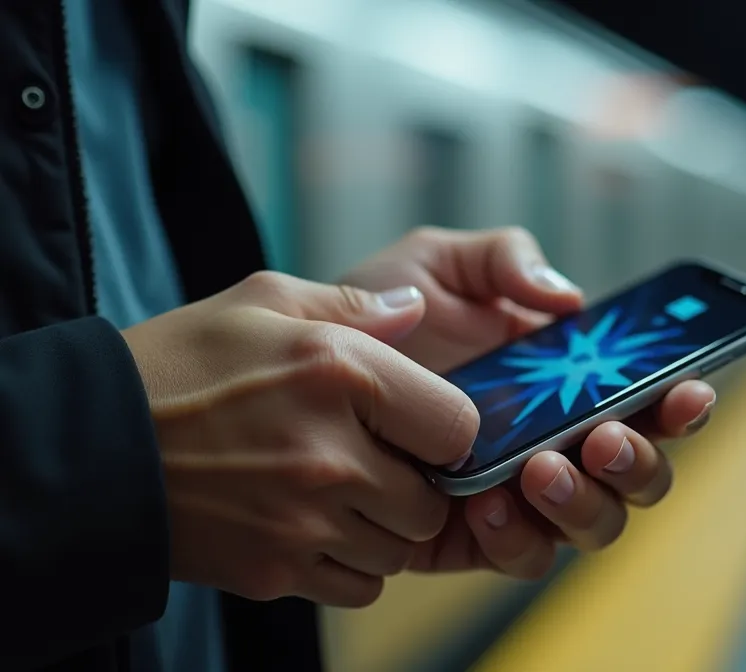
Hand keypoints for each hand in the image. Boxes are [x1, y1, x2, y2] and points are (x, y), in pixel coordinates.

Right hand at [123, 271, 477, 606]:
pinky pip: (358, 586)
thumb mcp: (261, 302)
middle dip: (416, 486)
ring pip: (399, 550)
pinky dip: (350, 566)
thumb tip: (419, 309)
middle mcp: (331, 453)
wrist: (87, 446)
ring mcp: (303, 521)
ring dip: (383, 529)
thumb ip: (353, 305)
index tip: (417, 425)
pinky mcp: (274, 571)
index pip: (458, 426)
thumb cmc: (178, 364)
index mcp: (341, 372)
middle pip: (432, 501)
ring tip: (341, 496)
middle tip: (378, 465)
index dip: (444, 427)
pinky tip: (316, 530)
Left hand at [342, 227, 716, 577]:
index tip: (686, 388)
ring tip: (539, 470)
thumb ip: (505, 258)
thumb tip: (565, 298)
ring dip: (584, 501)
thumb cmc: (382, 318)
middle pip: (643, 473)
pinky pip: (525, 554)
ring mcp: (527, 495)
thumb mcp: (440, 264)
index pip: (650, 398)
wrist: (304, 376)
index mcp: (571, 380)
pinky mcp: (481, 538)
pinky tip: (487, 505)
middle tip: (603, 438)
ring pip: (598, 524)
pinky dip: (519, 536)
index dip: (681, 400)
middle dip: (640, 461)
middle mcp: (563, 442)